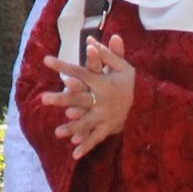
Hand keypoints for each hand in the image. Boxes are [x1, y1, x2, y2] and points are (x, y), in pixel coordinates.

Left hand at [41, 34, 136, 159]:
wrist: (149, 104)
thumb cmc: (130, 82)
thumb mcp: (123, 66)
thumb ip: (107, 53)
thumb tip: (91, 38)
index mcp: (103, 83)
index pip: (80, 72)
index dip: (63, 66)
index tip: (46, 60)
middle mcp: (103, 101)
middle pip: (80, 100)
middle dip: (62, 99)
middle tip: (43, 98)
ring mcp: (106, 117)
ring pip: (87, 123)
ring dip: (73, 128)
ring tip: (57, 132)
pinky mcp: (109, 128)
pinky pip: (96, 138)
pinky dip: (87, 146)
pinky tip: (74, 154)